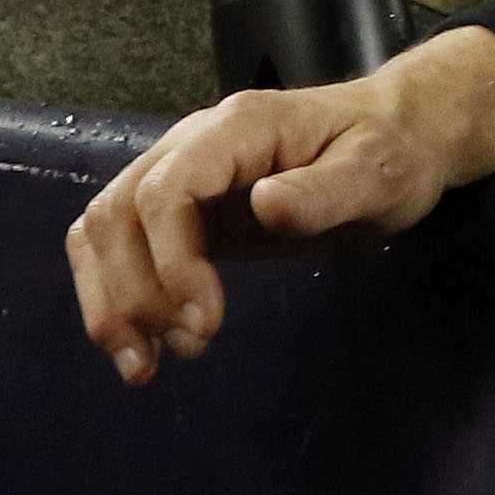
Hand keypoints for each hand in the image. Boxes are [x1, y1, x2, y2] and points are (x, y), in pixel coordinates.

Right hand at [68, 28, 494, 383]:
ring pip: (102, 229)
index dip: (171, 261)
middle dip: (132, 292)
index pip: (166, 190)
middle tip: (186, 350)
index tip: (207, 322)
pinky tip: (147, 346)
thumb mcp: (376, 173)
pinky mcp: (180, 210)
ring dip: (111, 302)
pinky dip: (116, 296)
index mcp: (236, 129)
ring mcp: (178, 174)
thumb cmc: (389, 154)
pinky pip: (120, 246)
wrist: (393, 137)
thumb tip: (263, 206)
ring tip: (147, 365)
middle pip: (117, 212)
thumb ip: (321, 192)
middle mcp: (191, 144)